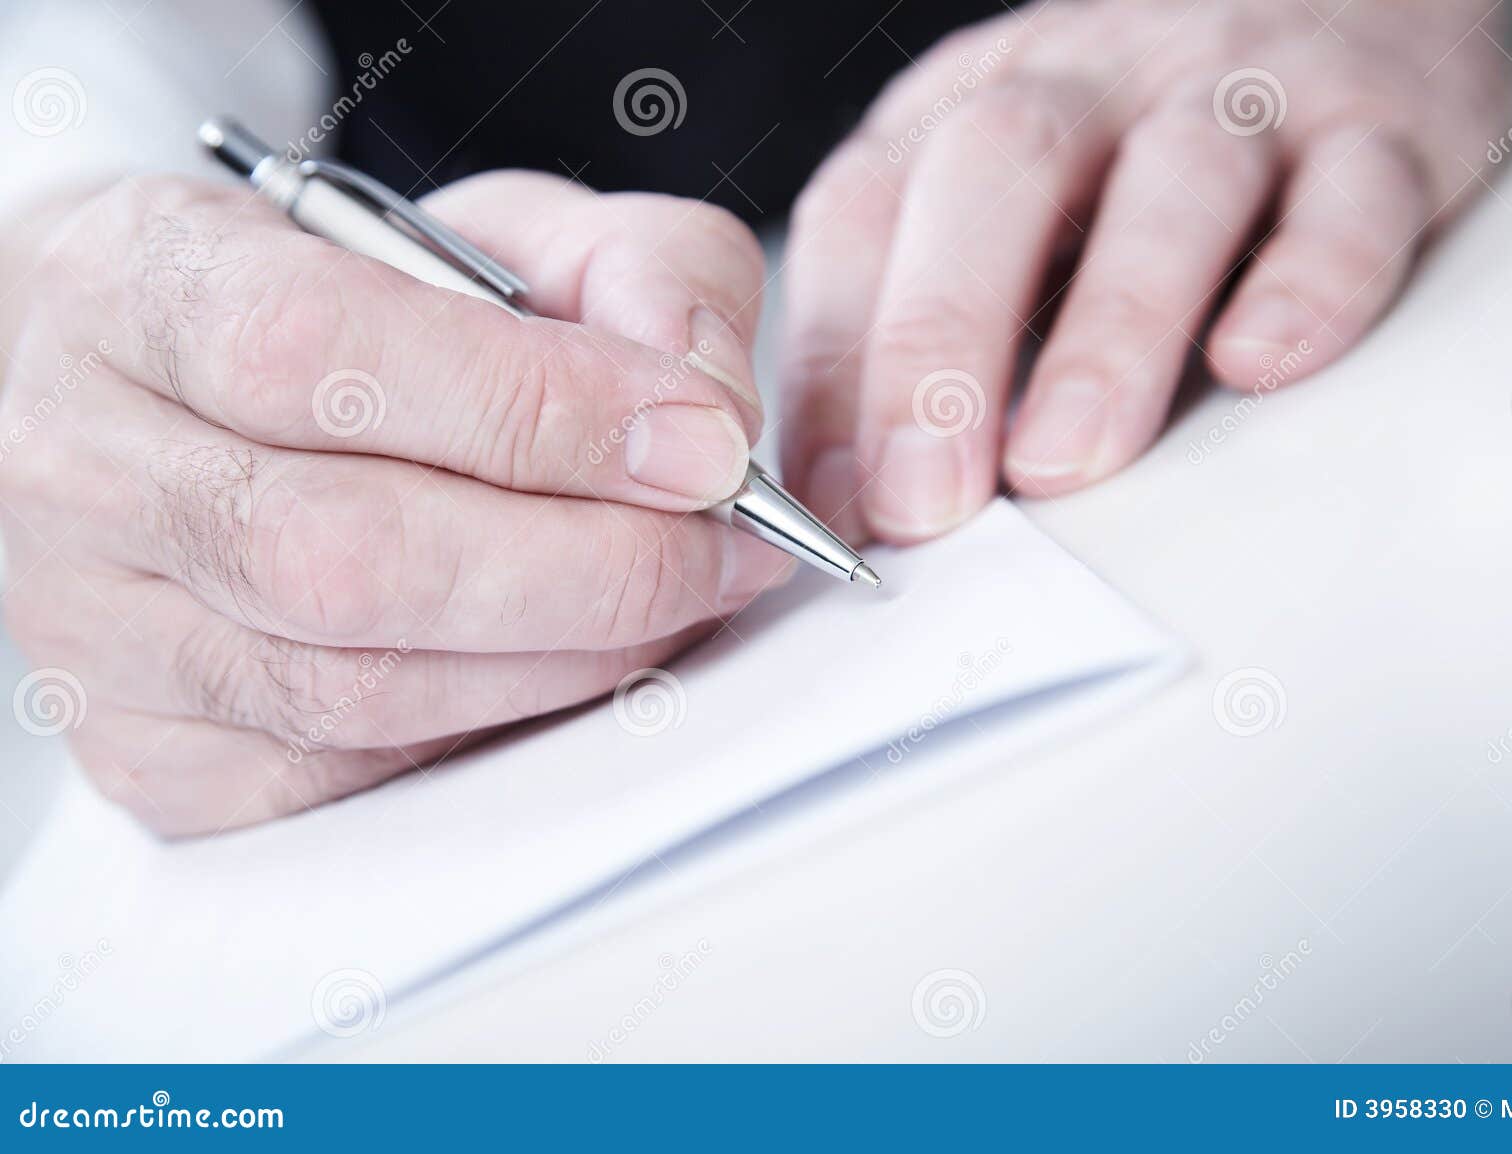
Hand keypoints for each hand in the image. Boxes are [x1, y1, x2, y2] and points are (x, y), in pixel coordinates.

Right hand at [0, 170, 784, 833]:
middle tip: (727, 553)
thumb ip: (623, 268)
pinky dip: (491, 730)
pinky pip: (346, 779)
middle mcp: (89, 470)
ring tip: (675, 607)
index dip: (542, 413)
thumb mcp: (480, 228)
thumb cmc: (322, 304)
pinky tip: (562, 668)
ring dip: (564, 661)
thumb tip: (708, 401)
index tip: (706, 445)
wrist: (123, 393)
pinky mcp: (148, 754)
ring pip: (355, 694)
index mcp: (146, 290)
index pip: (326, 352)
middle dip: (589, 569)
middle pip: (345, 557)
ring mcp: (102, 633)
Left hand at [780, 0, 1509, 541]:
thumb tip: (859, 502)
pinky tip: (1262, 363)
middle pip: (994, 172)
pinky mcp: (1378, 128)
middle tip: (928, 501)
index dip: (833, 364)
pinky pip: (1352, 191)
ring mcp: (1234, 97)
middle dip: (942, 344)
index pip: (863, 216)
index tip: (838, 509)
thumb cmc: (1132, 153)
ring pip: (1173, 182)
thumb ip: (923, 334)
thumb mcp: (997, 215)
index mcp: (968, 112)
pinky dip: (1310, 280)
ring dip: (1110, 329)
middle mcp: (1089, 87)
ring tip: (1067, 459)